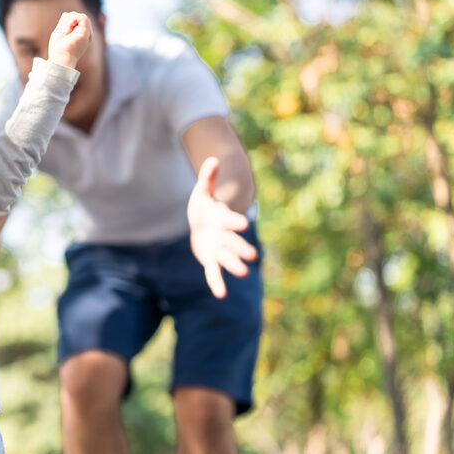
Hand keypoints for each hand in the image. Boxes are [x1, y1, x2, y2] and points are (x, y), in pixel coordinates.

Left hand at [47, 11, 91, 68]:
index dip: (65, 21)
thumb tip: (66, 14)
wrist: (60, 58)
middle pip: (75, 16)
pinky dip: (72, 20)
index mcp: (79, 34)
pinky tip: (67, 29)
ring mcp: (87, 33)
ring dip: (68, 21)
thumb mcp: (60, 31)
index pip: (73, 19)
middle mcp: (85, 34)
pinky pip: (82, 17)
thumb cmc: (58, 48)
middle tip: (63, 31)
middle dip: (66, 20)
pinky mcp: (87, 32)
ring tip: (65, 31)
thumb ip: (65, 22)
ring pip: (78, 15)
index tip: (61, 32)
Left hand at [187, 157, 258, 298]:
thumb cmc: (204, 206)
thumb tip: (212, 159)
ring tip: (244, 273)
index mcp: (222, 218)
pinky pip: (213, 272)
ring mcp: (218, 249)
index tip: (243, 225)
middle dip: (240, 248)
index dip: (234, 222)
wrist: (203, 223)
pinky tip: (220, 295)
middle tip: (251, 256)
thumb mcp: (202, 192)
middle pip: (232, 242)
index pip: (229, 220)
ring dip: (234, 265)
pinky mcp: (211, 259)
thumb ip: (207, 178)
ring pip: (226, 258)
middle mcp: (223, 235)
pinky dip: (217, 282)